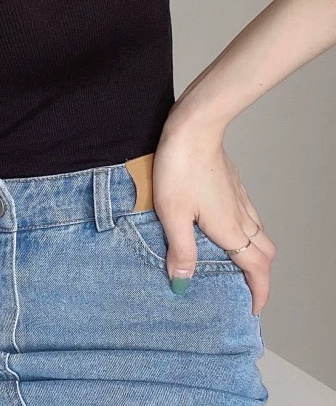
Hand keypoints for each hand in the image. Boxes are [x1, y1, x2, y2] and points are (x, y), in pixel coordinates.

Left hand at [152, 119, 276, 314]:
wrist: (192, 129)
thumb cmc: (180, 167)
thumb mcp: (173, 214)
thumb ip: (180, 249)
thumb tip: (183, 282)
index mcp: (230, 229)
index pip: (257, 269)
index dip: (259, 292)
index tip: (253, 308)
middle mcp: (242, 217)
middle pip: (265, 254)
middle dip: (260, 275)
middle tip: (244, 288)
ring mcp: (240, 199)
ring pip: (259, 234)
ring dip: (254, 253)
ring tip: (233, 262)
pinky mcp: (233, 185)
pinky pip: (249, 216)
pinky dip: (246, 231)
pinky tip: (224, 226)